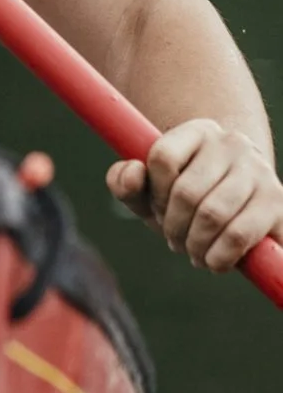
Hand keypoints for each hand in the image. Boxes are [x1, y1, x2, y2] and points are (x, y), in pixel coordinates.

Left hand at [107, 118, 282, 271]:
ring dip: (195, 245)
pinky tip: (214, 261)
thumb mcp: (152, 192)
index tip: (160, 210)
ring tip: (194, 253)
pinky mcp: (278, 202)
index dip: (155, 194)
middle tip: (176, 240)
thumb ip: (126, 183)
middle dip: (174, 227)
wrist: (245, 205)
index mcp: (198, 131)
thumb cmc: (190, 198)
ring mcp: (258, 171)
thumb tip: (133, 173)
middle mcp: (232, 143)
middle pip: (186, 191)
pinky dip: (219, 257)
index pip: (162, 157)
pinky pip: (239, 234)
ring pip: (212, 214)